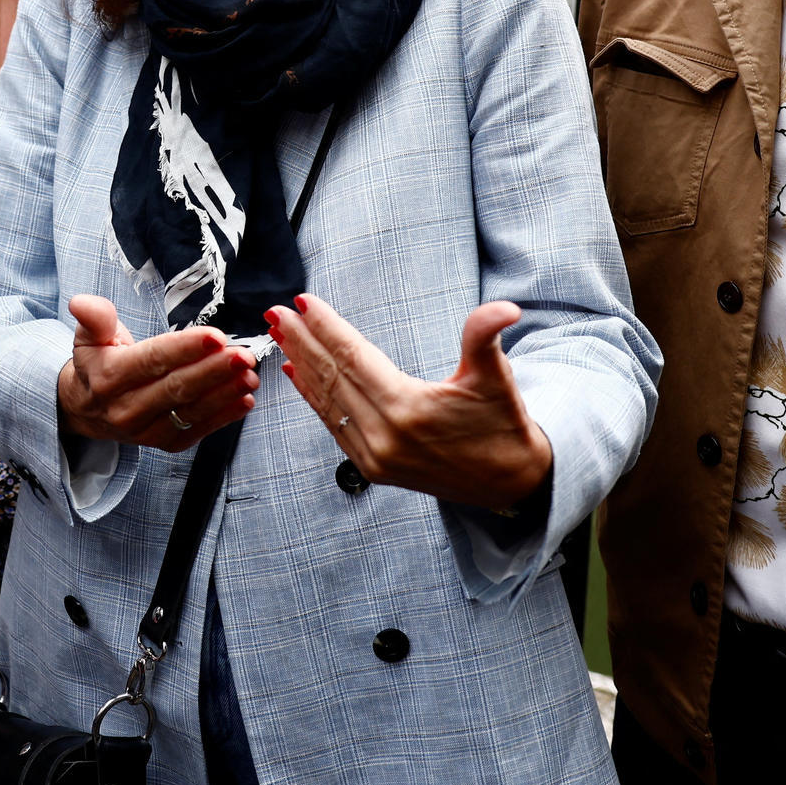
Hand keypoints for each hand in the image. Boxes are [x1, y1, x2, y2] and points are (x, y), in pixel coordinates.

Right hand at [55, 293, 256, 450]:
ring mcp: (146, 431)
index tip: (216, 336)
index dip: (185, 348)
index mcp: (109, 378)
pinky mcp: (165, 443)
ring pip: (191, 411)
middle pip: (176, 388)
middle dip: (214, 371)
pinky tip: (245, 400)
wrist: (87, 409)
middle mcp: (126, 409)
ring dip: (225, 394)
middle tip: (245, 356)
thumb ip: (94, 318)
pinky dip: (224, 417)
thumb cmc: (97, 364)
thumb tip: (81, 302)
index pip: (152, 361)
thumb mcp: (89, 336)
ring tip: (250, 376)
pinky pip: (198, 430)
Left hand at [269, 294, 553, 511]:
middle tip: (275, 312)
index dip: (327, 327)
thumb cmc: (502, 425)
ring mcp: (374, 456)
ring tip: (279, 335)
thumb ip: (486, 337)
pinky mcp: (372, 468)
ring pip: (328, 401)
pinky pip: (333, 425)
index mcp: (407, 409)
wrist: (510, 483)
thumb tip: (505, 308)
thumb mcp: (497, 378)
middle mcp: (383, 436)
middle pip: (333, 377)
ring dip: (302, 365)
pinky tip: (297, 375)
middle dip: (302, 341)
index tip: (302, 301)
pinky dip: (313, 398)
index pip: (355, 357)